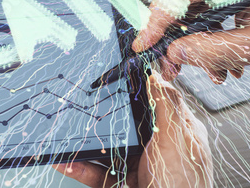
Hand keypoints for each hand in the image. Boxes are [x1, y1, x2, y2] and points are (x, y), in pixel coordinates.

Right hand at [53, 73, 212, 187]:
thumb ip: (166, 105)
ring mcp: (138, 164)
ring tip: (66, 138)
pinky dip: (79, 168)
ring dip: (83, 145)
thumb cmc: (184, 187)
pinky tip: (66, 163)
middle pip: (122, 123)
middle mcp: (155, 145)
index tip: (108, 77)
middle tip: (79, 108)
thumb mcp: (177, 140)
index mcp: (174, 129)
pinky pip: (96, 172)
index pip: (151, 100)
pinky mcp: (123, 182)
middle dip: (98, 118)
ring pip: (105, 148)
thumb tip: (154, 74)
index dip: (131, 88)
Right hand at [133, 0, 249, 82]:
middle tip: (176, 67)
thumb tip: (175, 54)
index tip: (144, 46)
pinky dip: (210, 26)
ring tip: (214, 67)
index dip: (154, 24)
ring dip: (197, 37)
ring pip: (191, 2)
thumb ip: (213, 50)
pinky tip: (223, 50)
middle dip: (179, 38)